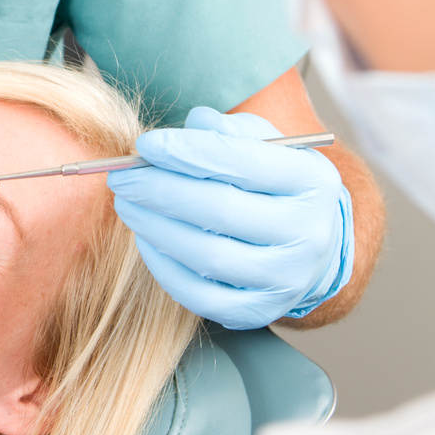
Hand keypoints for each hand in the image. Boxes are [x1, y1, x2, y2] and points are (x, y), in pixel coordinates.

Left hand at [108, 107, 353, 328]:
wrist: (311, 245)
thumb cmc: (276, 185)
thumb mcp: (266, 145)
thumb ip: (229, 130)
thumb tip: (193, 124)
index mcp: (311, 181)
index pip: (242, 161)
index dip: (186, 152)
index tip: (146, 144)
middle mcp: (307, 233)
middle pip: (219, 210)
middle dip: (159, 190)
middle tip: (122, 177)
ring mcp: (285, 278)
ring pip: (206, 256)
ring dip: (154, 227)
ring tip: (128, 204)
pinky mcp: (258, 311)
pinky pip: (199, 294)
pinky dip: (163, 267)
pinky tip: (147, 240)